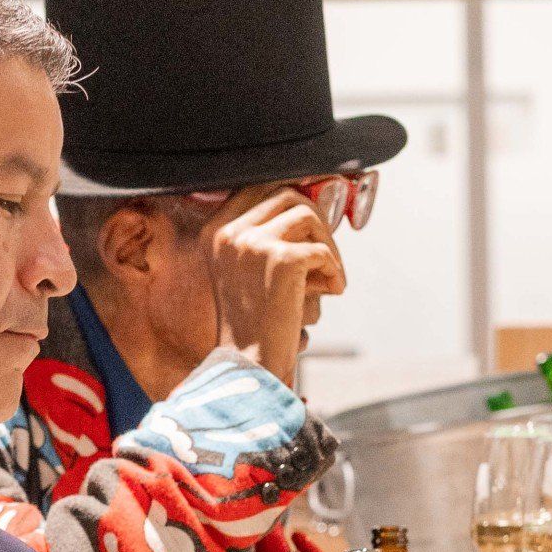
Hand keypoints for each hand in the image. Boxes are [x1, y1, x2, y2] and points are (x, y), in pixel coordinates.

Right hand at [205, 187, 346, 382]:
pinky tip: (330, 291)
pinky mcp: (282, 260)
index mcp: (216, 231)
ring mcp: (254, 244)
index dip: (292, 192)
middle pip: (287, 194)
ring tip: (327, 274)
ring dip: (328, 243)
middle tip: (325, 250)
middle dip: (316, 219)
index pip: (258, 186)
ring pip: (308, 214)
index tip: (315, 205)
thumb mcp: (243, 270)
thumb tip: (305, 200)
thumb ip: (262, 236)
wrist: (249, 364)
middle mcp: (230, 233)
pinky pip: (323, 251)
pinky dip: (335, 271)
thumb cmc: (253, 323)